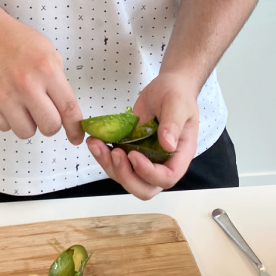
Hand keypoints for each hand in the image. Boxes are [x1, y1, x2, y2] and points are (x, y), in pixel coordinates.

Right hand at [0, 5, 82, 142]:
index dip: (75, 128)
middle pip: (49, 126)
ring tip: (21, 103)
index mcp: (46, 70)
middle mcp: (26, 85)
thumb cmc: (16, 41)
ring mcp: (4, 97)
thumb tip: (67, 110)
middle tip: (44, 113)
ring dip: (27, 122)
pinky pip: (4, 127)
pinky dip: (7, 119)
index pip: (68, 108)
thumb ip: (58, 80)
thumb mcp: (47, 52)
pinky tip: (5, 100)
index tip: (76, 137)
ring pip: (26, 132)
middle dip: (50, 123)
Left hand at [86, 72, 199, 199]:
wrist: (167, 86)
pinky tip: (95, 141)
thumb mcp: (177, 104)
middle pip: (145, 188)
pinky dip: (103, 156)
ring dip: (109, 165)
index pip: (167, 177)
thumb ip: (173, 124)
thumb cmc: (177, 94)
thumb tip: (168, 145)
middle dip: (126, 176)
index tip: (134, 154)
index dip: (149, 173)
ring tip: (96, 144)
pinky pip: (116, 163)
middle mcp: (163, 163)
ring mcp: (146, 159)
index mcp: (180, 155)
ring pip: (126, 178)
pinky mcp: (131, 151)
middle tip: (115, 153)